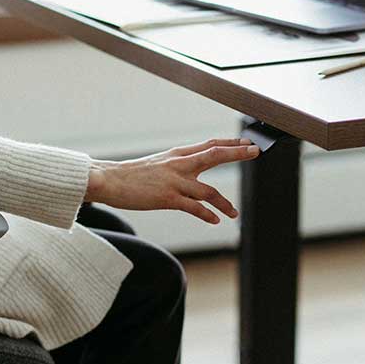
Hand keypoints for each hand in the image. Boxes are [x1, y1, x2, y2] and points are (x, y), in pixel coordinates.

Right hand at [85, 138, 259, 223]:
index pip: (209, 145)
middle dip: (237, 153)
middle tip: (255, 151)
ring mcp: (174, 181)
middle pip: (215, 155)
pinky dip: (206, 214)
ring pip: (208, 189)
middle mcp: (179, 164)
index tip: (246, 143)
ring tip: (234, 213)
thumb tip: (192, 169)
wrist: (110, 180)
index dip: (230, 143)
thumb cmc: (132, 175)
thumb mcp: (158, 163)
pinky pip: (193, 207)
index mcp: (177, 154)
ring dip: (224, 202)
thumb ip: (177, 166)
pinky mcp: (167, 198)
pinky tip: (215, 220)